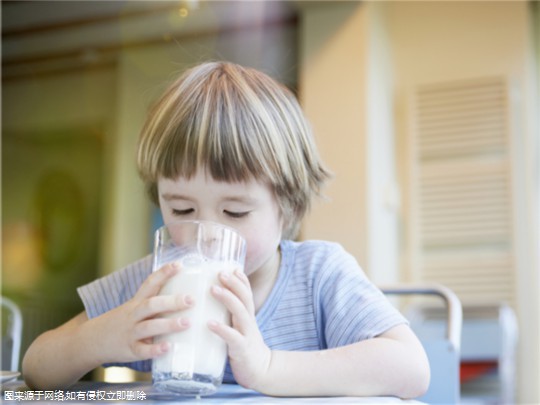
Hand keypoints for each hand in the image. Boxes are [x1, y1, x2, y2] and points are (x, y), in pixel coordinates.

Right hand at [88, 263, 192, 364]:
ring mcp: (131, 333)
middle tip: (191, 300)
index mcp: (136, 302)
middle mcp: (133, 315)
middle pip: (151, 305)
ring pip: (149, 327)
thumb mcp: (134, 308)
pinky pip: (143, 350)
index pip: (150, 284)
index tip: (179, 265)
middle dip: (171, 302)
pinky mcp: (130, 350)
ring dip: (168, 325)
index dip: (164, 273)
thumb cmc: (122, 322)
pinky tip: (169, 347)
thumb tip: (184, 295)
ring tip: (186, 323)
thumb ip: (154, 303)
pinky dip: (155, 349)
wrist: (91, 341)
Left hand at [208, 269, 271, 389]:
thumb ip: (228, 316)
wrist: (260, 372)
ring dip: (227, 298)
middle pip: (245, 297)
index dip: (241, 279)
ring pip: (240, 312)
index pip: (247, 293)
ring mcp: (247, 335)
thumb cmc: (243, 348)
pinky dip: (221, 329)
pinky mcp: (241, 350)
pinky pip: (232, 337)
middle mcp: (249, 322)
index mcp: (247, 316)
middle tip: (220, 272)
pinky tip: (209, 323)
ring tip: (213, 289)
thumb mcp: (238, 328)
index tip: (231, 267)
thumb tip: (206, 304)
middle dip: (234, 283)